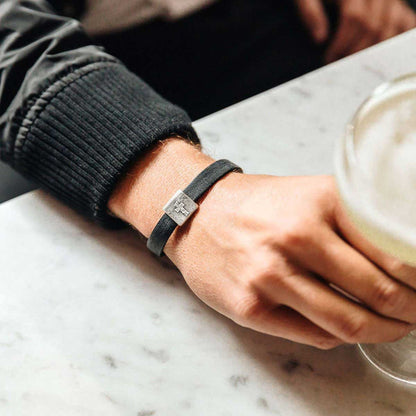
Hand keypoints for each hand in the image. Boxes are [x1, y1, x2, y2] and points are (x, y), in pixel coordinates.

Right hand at [110, 140, 415, 348]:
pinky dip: (339, 337)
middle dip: (411, 312)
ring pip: (349, 323)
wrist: (197, 214)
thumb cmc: (257, 206)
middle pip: (379, 293)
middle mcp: (296, 236)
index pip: (394, 252)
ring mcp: (270, 275)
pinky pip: (314, 335)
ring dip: (382, 332)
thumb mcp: (308, 195)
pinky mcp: (250, 306)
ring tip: (392, 329)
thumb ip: (352, 224)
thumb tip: (400, 265)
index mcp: (320, 202)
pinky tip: (344, 329)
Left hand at [295, 0, 415, 61]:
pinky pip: (406, 24)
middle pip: (372, 26)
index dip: (341, 43)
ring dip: (370, 52)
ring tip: (352, 65)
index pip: (354, 18)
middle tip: (340, 66)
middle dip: (354, 52)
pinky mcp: (398, 5)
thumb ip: (309, 12)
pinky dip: (395, 41)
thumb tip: (320, 39)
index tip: (328, 60)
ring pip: (388, 29)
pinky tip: (380, 57)